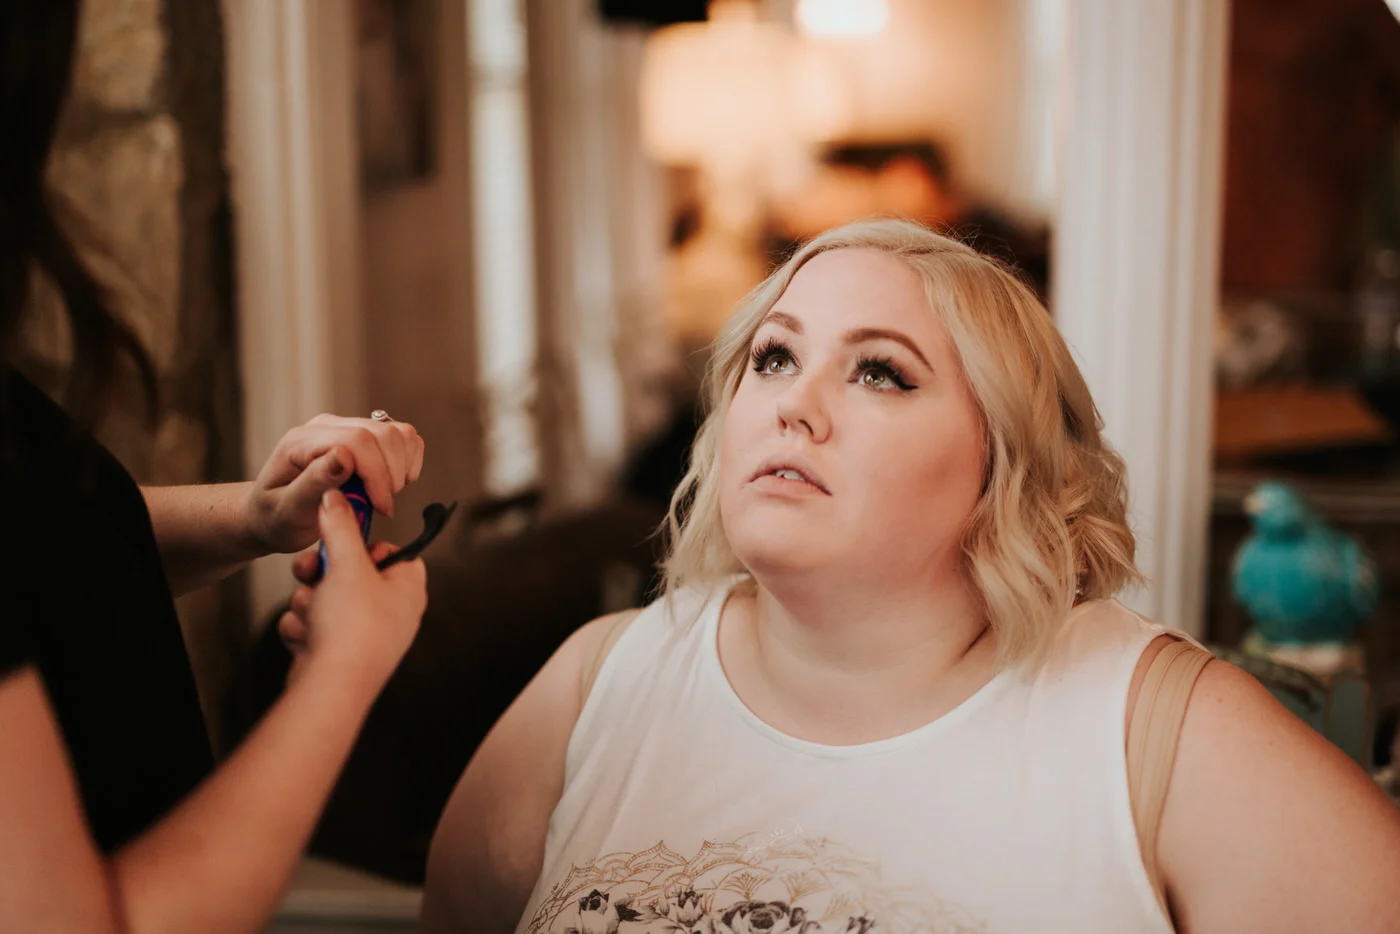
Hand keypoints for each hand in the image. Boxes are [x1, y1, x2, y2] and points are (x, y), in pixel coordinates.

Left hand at [244, 413, 424, 554]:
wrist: (271, 514)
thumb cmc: (276, 517)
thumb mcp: (287, 509)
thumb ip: (314, 482)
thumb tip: (344, 457)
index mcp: (302, 442)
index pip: (357, 441)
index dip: (378, 475)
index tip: (382, 508)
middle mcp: (326, 426)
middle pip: (382, 434)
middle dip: (391, 475)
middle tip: (381, 506)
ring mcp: (347, 427)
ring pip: (397, 433)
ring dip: (401, 468)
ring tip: (383, 495)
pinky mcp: (364, 435)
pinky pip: (402, 436)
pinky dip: (408, 460)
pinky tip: (392, 482)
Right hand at [277, 491, 427, 690]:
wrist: (333, 687)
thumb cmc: (353, 626)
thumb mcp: (348, 563)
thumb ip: (341, 526)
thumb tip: (337, 496)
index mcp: (408, 587)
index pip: (390, 550)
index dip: (362, 543)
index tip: (339, 537)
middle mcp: (392, 611)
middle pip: (350, 573)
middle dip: (321, 573)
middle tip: (310, 571)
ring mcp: (365, 635)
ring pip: (325, 598)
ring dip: (308, 602)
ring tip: (312, 614)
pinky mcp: (338, 653)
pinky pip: (314, 626)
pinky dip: (305, 629)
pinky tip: (307, 638)